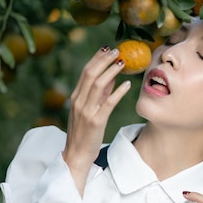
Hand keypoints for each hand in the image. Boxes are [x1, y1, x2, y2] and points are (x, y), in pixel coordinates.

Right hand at [62, 46, 130, 193]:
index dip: (97, 58)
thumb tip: (111, 78)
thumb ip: (98, 95)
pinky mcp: (96, 122)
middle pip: (90, 74)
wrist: (76, 155)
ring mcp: (86, 111)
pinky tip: (127, 85)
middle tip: (118, 51)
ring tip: (123, 63)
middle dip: (104, 60)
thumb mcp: (89, 110)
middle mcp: (79, 101)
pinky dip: (118, 92)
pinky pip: (108, 104)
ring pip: (98, 85)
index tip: (108, 48)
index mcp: (76, 97)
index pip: (86, 72)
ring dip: (111, 72)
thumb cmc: (84, 133)